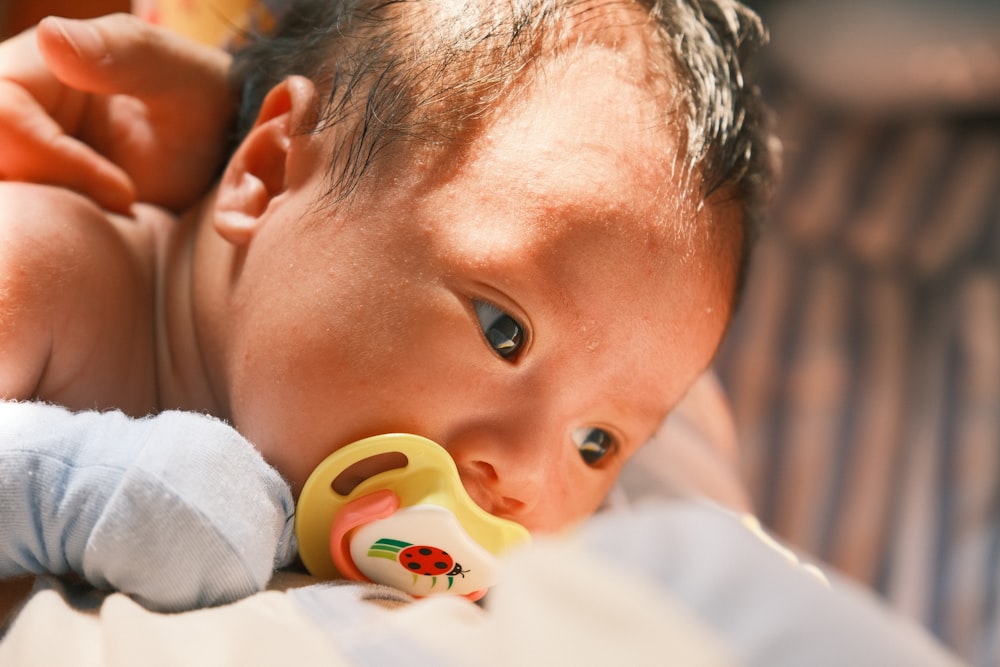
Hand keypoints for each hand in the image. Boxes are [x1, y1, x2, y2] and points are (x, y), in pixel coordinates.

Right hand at [0, 14, 234, 211]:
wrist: (215, 156)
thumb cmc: (201, 104)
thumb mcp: (178, 73)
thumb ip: (125, 52)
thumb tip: (50, 35)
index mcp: (30, 68)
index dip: (57, 162)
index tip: (126, 193)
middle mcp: (12, 112)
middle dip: (51, 196)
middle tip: (122, 208)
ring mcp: (19, 158)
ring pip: (4, 201)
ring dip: (51, 224)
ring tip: (120, 219)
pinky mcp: (33, 196)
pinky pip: (22, 227)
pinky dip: (57, 242)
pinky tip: (110, 231)